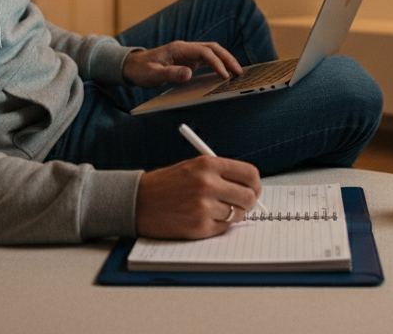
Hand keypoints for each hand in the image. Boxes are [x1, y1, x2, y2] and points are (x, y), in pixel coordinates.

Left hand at [122, 41, 241, 87]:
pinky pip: (207, 60)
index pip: (204, 52)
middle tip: (239, 72)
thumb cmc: (142, 70)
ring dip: (225, 60)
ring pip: (212, 52)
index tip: (224, 76)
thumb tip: (189, 74)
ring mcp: (187, 54)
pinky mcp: (188, 60)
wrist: (132, 66)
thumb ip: (171, 74)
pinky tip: (224, 73)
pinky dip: (218, 64)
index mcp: (179, 49)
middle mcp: (186, 48)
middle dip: (227, 58)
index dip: (216, 63)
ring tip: (236, 72)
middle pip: (213, 48)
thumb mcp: (154, 75)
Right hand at [135, 155, 261, 238]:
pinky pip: (224, 228)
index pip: (249, 174)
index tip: (253, 189)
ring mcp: (204, 207)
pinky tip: (202, 218)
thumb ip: (221, 174)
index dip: (255, 184)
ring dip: (231, 215)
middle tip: (240, 204)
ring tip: (213, 210)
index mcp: (208, 164)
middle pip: (248, 196)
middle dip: (248, 203)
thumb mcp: (193, 167)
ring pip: (238, 214)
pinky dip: (218, 225)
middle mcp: (208, 184)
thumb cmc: (165, 185)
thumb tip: (249, 188)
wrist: (137, 202)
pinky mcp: (200, 227)